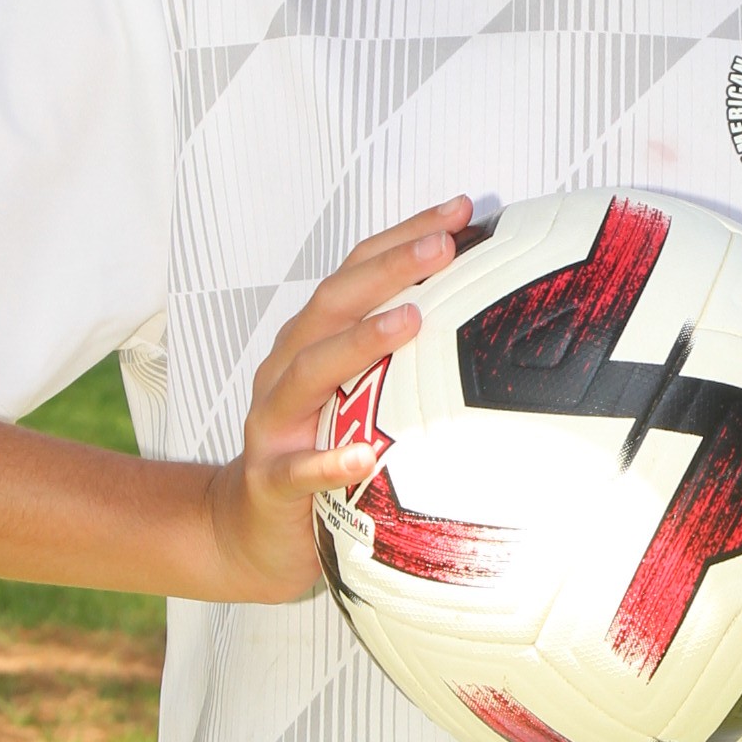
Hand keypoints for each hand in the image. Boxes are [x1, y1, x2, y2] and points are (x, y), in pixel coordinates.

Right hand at [203, 197, 471, 602]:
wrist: (251, 530)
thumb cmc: (318, 451)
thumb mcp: (360, 398)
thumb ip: (405, 362)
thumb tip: (490, 326)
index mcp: (312, 341)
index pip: (356, 273)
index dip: (402, 237)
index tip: (459, 211)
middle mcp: (287, 369)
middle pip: (332, 305)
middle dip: (387, 269)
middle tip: (442, 247)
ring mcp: (273, 422)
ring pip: (310, 371)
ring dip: (361, 342)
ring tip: (412, 321)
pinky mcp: (269, 480)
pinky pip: (297, 470)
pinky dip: (328, 462)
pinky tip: (364, 457)